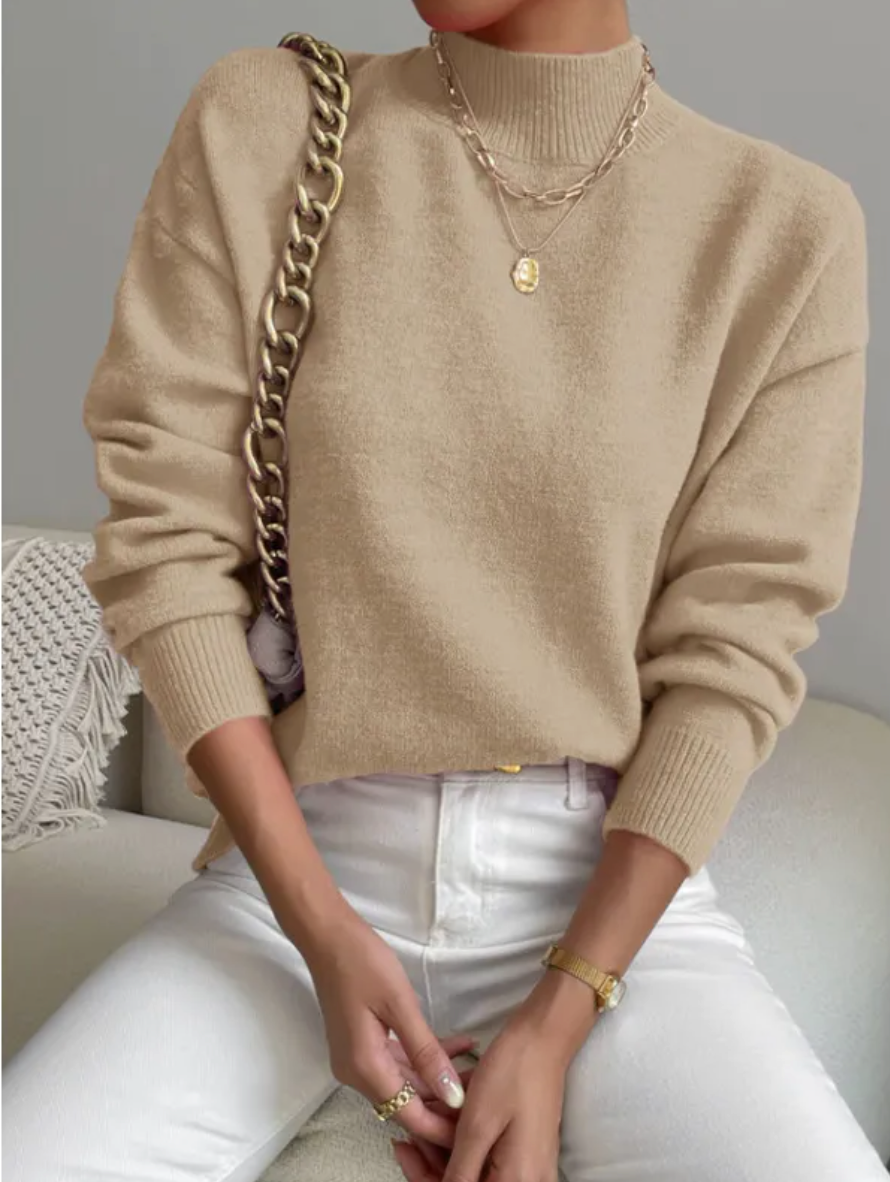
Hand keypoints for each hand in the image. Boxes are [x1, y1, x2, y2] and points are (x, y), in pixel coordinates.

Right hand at [301, 906, 467, 1146]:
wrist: (328, 934)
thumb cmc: (362, 962)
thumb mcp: (400, 1004)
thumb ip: (426, 1052)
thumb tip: (451, 1094)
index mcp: (364, 1067)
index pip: (407, 1115)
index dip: (440, 1127)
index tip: (474, 1124)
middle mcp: (356, 1072)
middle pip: (405, 1103)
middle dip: (444, 1101)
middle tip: (484, 1090)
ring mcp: (357, 1058)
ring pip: (404, 1082)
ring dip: (437, 1078)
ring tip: (477, 1067)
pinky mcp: (361, 1043)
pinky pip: (397, 1062)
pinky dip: (424, 1058)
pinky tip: (457, 1046)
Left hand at [393, 971, 596, 1181]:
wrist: (544, 1039)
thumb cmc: (513, 1076)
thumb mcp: (477, 1125)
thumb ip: (458, 1171)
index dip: (423, 1177)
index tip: (403, 1148)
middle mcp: (525, 1181)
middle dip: (432, 1162)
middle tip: (410, 1130)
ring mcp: (526, 1166)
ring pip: (475, 1171)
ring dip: (445, 1149)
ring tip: (426, 1114)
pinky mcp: (524, 1150)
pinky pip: (488, 1157)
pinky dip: (464, 1140)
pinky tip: (447, 1112)